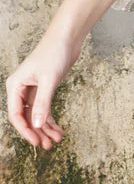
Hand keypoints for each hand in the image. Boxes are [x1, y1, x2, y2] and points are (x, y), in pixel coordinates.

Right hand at [5, 32, 82, 150]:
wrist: (67, 38)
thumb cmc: (54, 53)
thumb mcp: (49, 80)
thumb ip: (42, 103)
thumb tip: (36, 124)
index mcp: (15, 85)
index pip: (15, 115)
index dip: (25, 131)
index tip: (36, 142)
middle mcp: (21, 89)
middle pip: (26, 117)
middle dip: (37, 132)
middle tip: (48, 146)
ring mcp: (32, 89)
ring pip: (36, 115)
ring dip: (45, 128)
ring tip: (57, 140)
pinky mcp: (44, 89)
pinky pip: (44, 109)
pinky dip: (51, 120)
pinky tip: (59, 130)